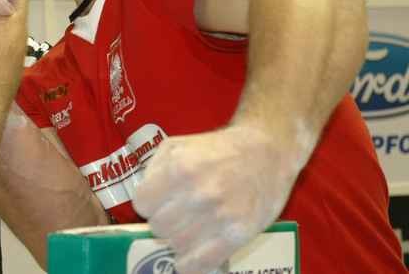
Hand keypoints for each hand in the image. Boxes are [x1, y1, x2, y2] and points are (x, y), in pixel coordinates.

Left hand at [132, 125, 297, 273]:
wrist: (266, 152)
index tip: (158, 201)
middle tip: (177, 214)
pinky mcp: (238, 234)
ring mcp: (220, 215)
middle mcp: (199, 192)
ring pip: (176, 246)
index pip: (142, 204)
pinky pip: (201, 264)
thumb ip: (154, 170)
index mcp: (180, 168)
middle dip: (163, 221)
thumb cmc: (217, 149)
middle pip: (158, 227)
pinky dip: (190, 265)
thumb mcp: (177, 146)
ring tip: (189, 228)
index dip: (148, 203)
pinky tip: (190, 257)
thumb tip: (143, 200)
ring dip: (178, 239)